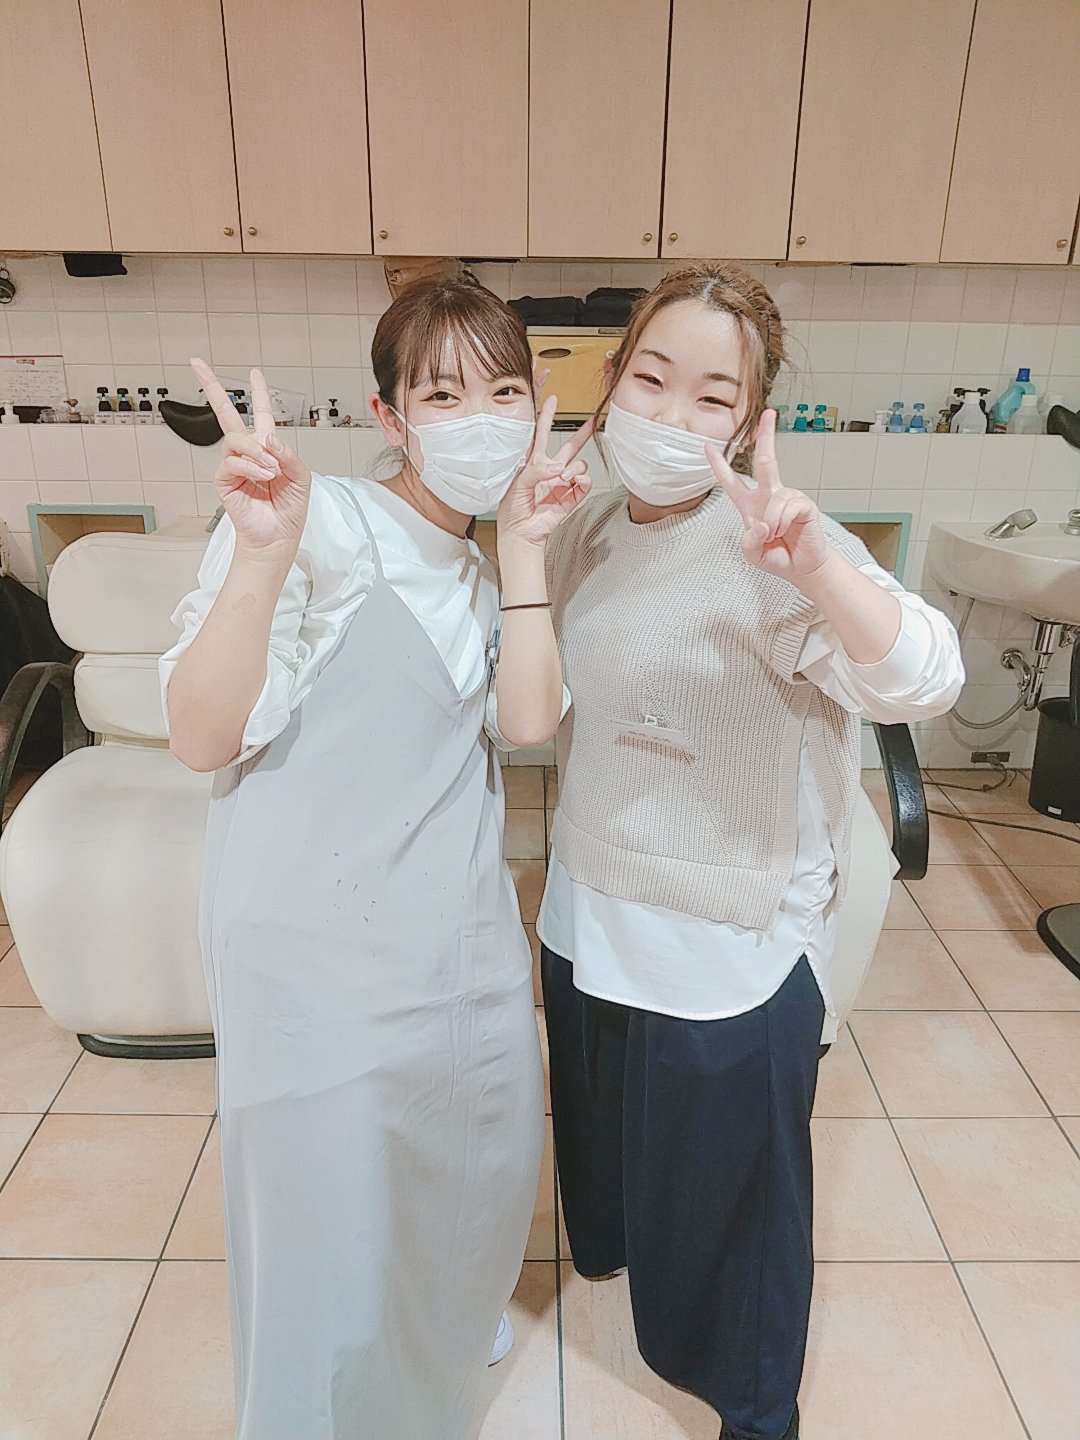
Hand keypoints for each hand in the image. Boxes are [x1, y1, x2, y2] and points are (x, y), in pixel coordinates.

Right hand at [192, 358, 311, 560]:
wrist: (278, 536)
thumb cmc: (289, 508)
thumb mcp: (300, 476)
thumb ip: (287, 453)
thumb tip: (266, 438)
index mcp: (267, 448)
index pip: (261, 414)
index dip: (260, 393)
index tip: (255, 373)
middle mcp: (247, 452)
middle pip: (225, 414)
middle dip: (212, 388)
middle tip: (197, 364)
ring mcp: (233, 465)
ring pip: (236, 440)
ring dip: (257, 453)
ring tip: (272, 471)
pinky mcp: (224, 480)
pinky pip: (233, 463)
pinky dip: (252, 468)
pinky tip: (264, 477)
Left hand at [497, 395, 592, 548]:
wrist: (520, 533)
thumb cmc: (512, 509)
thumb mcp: (518, 483)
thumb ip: (538, 471)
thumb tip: (560, 468)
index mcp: (533, 461)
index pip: (541, 432)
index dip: (546, 413)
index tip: (551, 395)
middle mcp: (549, 470)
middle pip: (569, 446)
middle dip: (581, 433)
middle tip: (593, 421)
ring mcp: (562, 483)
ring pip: (579, 465)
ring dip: (575, 468)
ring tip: (564, 477)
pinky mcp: (571, 496)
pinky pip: (584, 483)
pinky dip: (582, 482)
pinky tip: (574, 483)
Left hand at [705, 409, 829, 580]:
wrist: (802, 568)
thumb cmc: (778, 557)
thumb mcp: (753, 554)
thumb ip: (748, 543)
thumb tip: (759, 525)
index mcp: (750, 505)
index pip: (731, 482)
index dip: (719, 465)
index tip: (708, 447)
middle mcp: (769, 496)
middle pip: (766, 460)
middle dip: (767, 436)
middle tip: (769, 414)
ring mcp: (788, 498)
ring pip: (774, 500)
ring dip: (772, 523)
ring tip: (777, 536)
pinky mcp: (804, 504)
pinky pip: (788, 507)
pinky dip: (784, 523)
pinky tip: (789, 531)